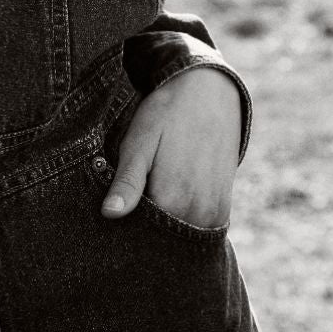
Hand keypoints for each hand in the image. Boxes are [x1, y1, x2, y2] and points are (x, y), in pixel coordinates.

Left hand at [102, 68, 240, 227]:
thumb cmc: (166, 115)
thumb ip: (128, 182)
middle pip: (160, 239)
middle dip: (141, 230)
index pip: (139, 233)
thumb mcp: (139, 143)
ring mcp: (214, 212)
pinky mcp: (223, 207)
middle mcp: (198, 213)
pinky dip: (179, 222)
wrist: (209, 93)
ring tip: (148, 197)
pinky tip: (166, 202)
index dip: (121, 226)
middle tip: (126, 203)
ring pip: (178, 236)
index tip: (110, 212)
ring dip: (162, 227)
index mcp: (173, 199)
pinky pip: (196, 228)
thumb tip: (109, 214)